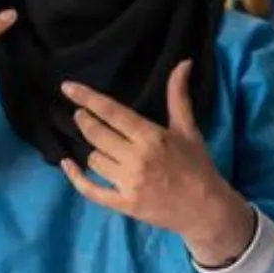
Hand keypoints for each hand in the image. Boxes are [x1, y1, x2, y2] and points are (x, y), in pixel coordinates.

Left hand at [60, 62, 255, 266]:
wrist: (206, 209)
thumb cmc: (197, 166)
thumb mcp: (188, 129)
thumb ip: (178, 96)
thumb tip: (183, 63)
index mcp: (151, 136)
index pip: (112, 112)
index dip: (87, 98)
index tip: (67, 88)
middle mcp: (136, 158)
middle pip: (96, 134)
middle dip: (84, 121)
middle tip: (81, 115)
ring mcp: (128, 183)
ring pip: (94, 159)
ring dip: (93, 149)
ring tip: (100, 145)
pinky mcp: (124, 204)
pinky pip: (90, 190)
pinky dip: (75, 177)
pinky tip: (67, 164)